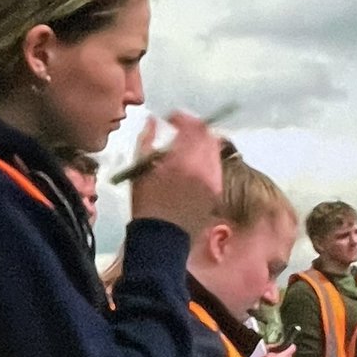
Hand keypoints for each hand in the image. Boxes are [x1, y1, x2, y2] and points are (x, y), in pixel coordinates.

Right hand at [129, 113, 223, 239]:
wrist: (161, 238)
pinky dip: (205, 161)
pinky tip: (191, 168)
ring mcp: (213, 180)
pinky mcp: (217, 191)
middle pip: (208, 134)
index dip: (181, 117)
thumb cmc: (146, 204)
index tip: (170, 119)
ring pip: (214, 149)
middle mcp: (203, 168)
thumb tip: (152, 121)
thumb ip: (146, 141)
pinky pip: (216, 167)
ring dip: (201, 144)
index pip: (192, 125)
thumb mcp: (139, 170)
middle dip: (194, 129)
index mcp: (182, 160)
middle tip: (180, 131)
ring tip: (185, 150)